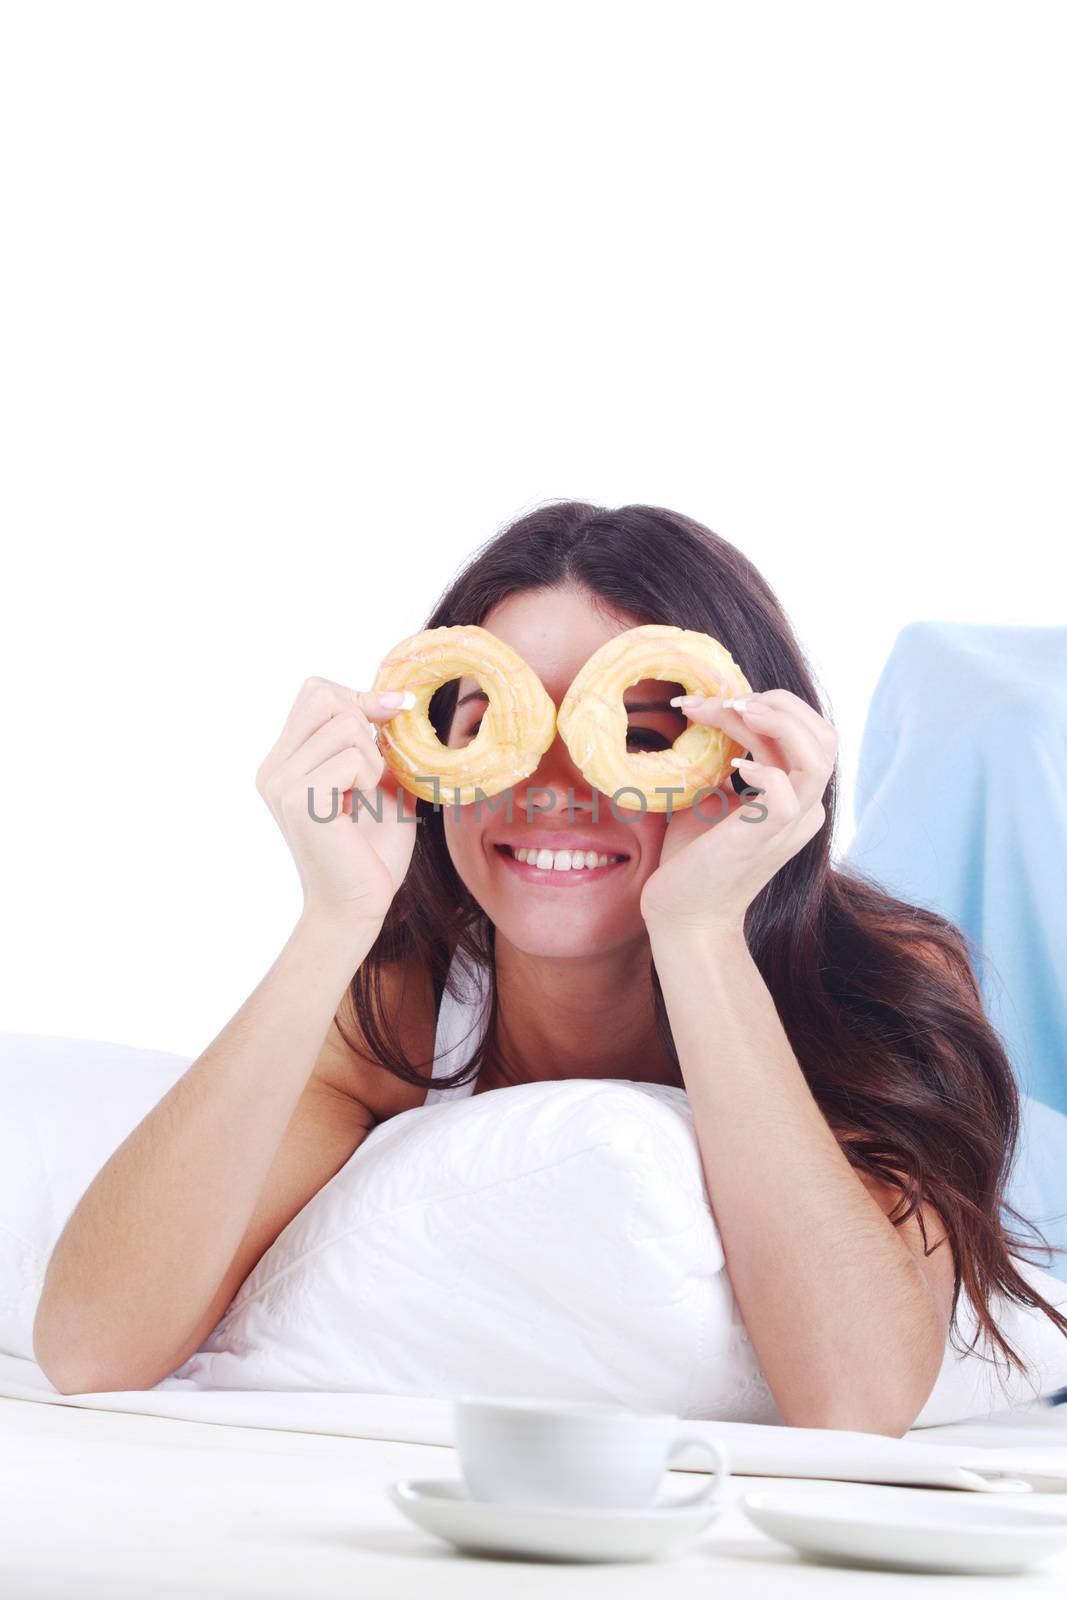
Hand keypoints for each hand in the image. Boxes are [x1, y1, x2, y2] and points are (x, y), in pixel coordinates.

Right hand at [255, 675, 419, 929]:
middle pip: (323, 695)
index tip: (395, 712)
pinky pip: (351, 756)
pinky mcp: (299, 799)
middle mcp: (274, 768)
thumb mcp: (381, 785)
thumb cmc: (370, 853)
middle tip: (375, 765)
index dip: (359, 695)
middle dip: (364, 719)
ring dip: (373, 757)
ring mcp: (282, 782)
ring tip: (365, 794)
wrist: (356, 909)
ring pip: (344, 724)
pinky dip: (370, 777)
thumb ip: (379, 744)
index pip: (315, 692)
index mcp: (285, 762)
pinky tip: (359, 807)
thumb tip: (395, 700)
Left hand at [639, 689, 836, 936]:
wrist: (683, 913)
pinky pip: (788, 792)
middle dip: (776, 703)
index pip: (802, 733)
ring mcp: (791, 823)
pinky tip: (731, 766)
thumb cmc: (694, 857)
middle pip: (823, 734)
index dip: (762, 705)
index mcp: (797, 796)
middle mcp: (805, 808)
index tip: (706, 701)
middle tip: (725, 700)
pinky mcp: (767, 836)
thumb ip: (725, 758)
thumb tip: (714, 710)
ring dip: (778, 720)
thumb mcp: (712, 794)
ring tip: (735, 710)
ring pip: (819, 754)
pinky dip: (763, 768)